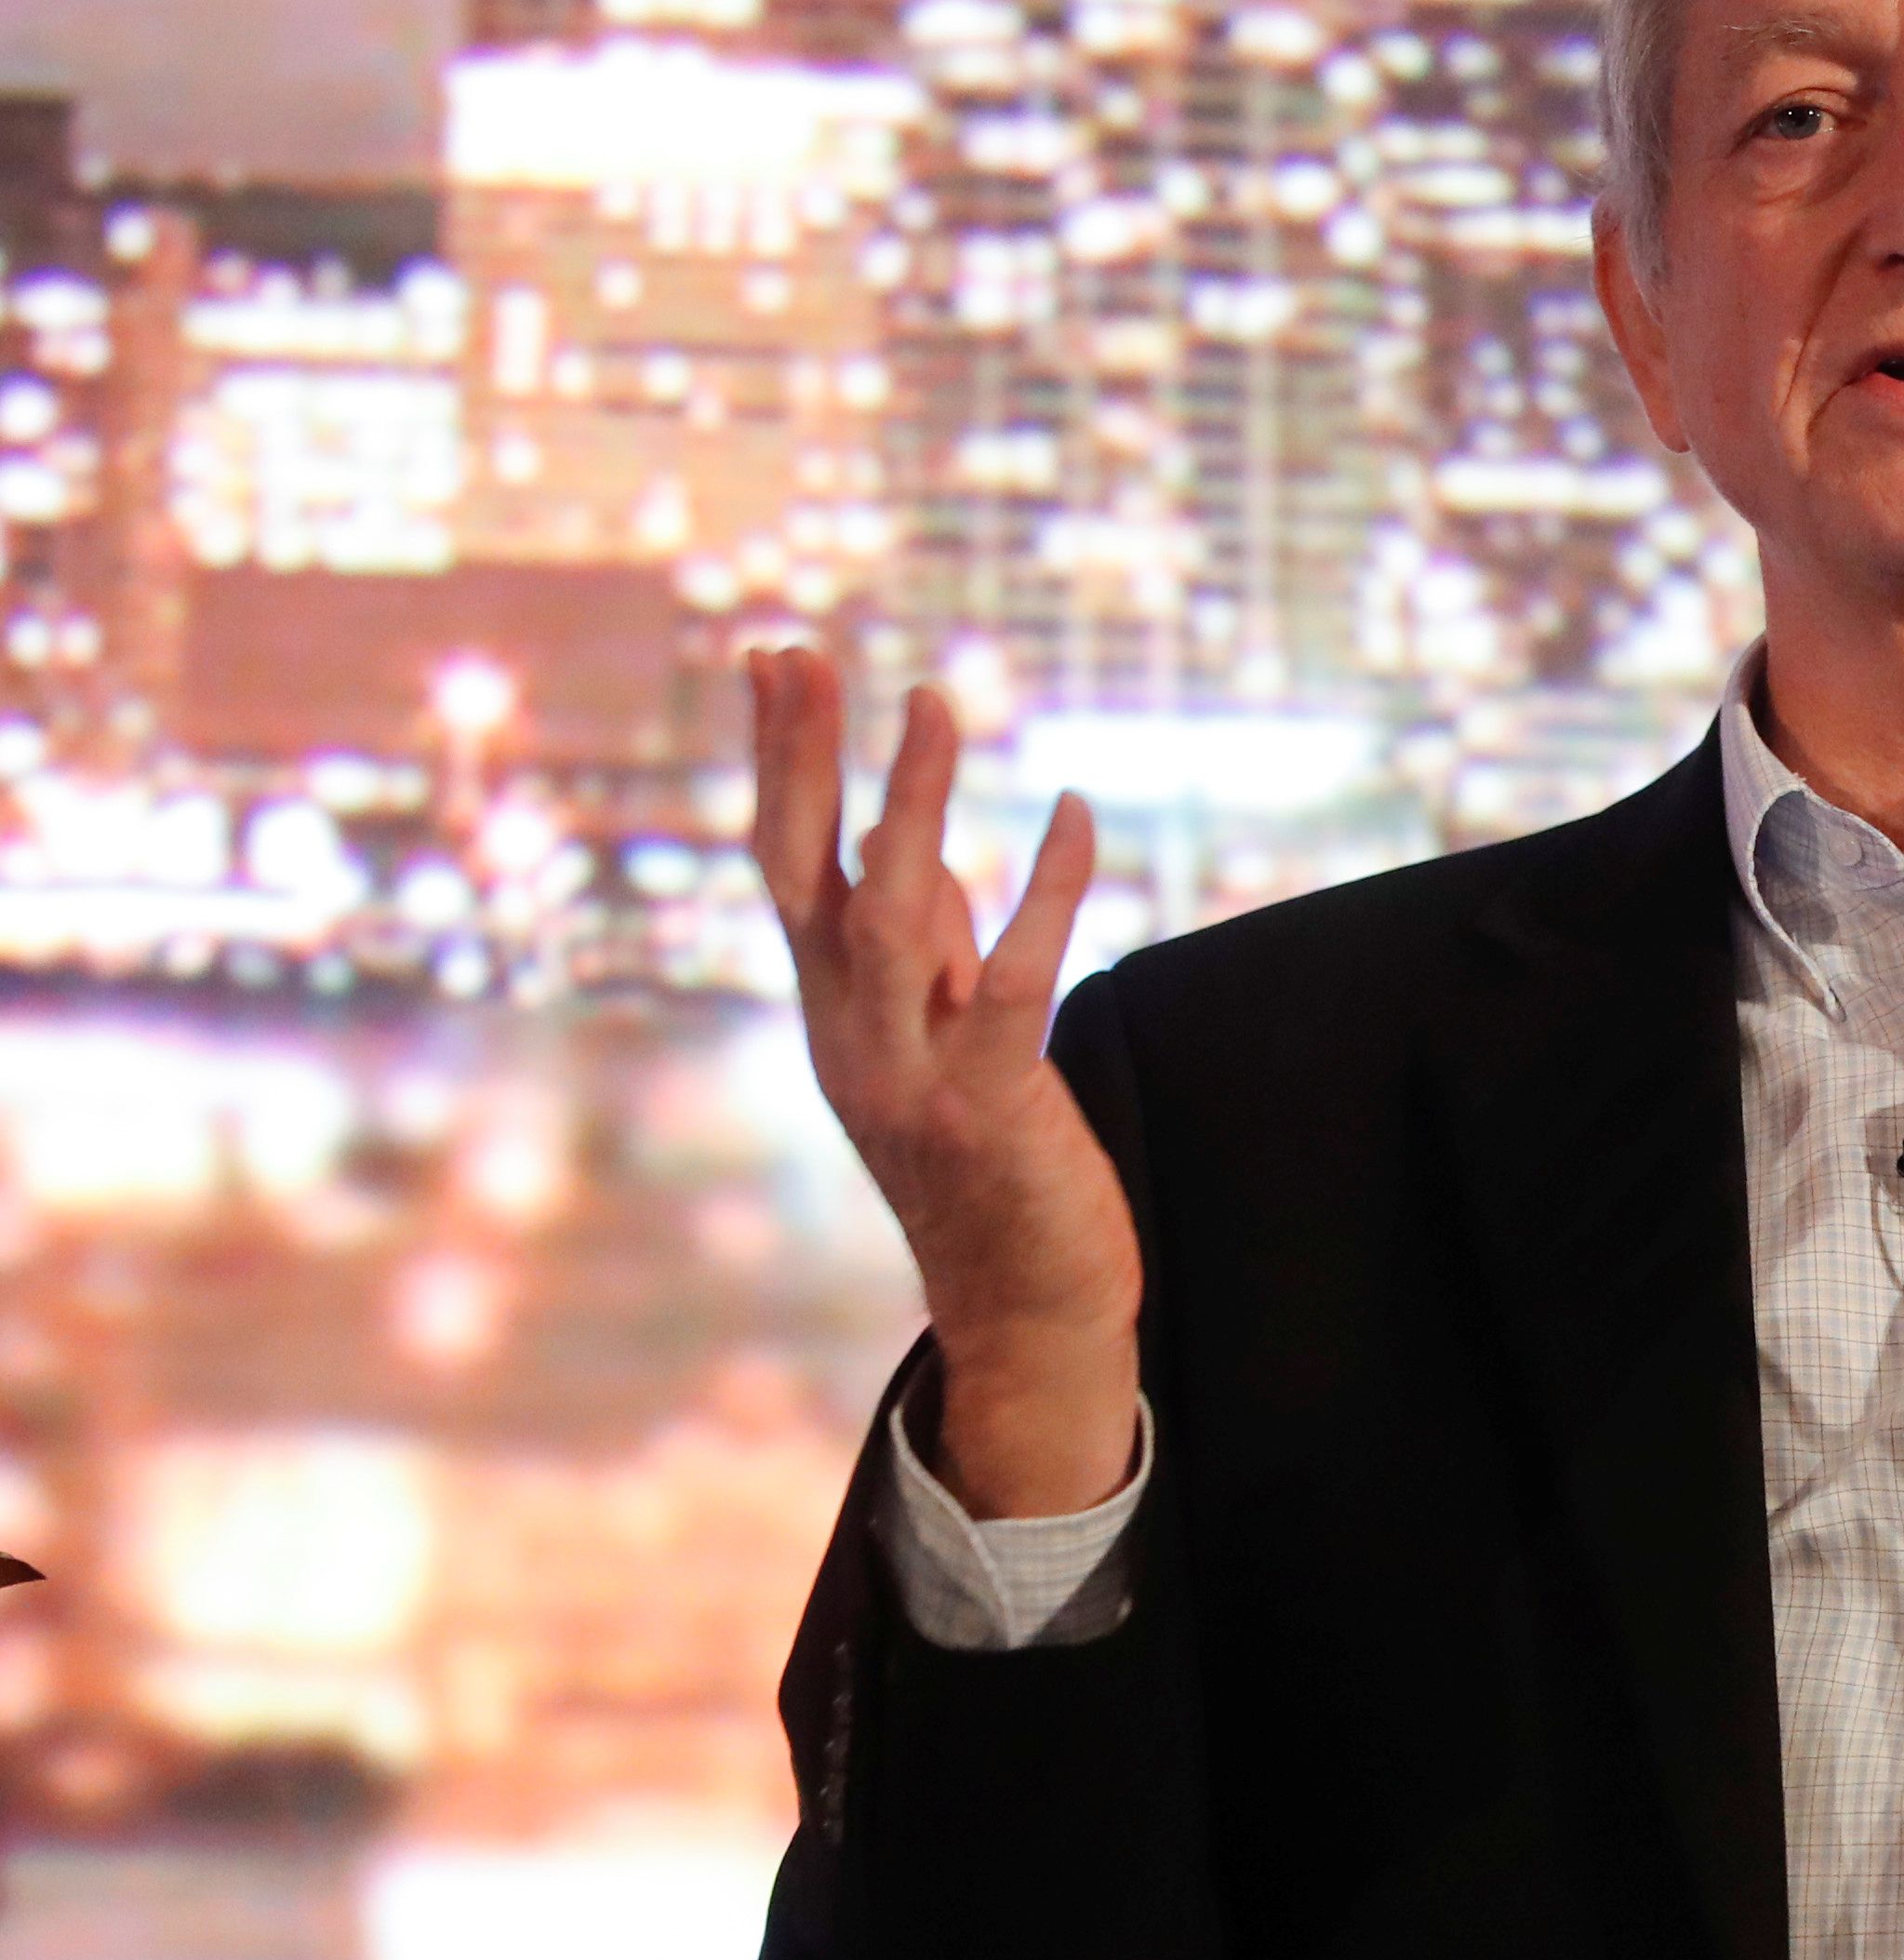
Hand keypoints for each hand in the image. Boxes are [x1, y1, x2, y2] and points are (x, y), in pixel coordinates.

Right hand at [749, 648, 1141, 1517]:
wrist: (1025, 1306)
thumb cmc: (989, 1162)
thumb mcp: (941, 1038)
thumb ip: (930, 950)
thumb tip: (927, 853)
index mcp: (833, 1011)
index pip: (785, 864)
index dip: (778, 761)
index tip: (775, 658)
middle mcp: (850, 1035)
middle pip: (804, 877)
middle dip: (801, 762)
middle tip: (800, 653)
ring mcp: (910, 1075)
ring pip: (889, 920)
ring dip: (910, 806)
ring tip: (933, 702)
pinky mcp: (989, 1108)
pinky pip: (1012, 984)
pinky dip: (1043, 894)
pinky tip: (1073, 814)